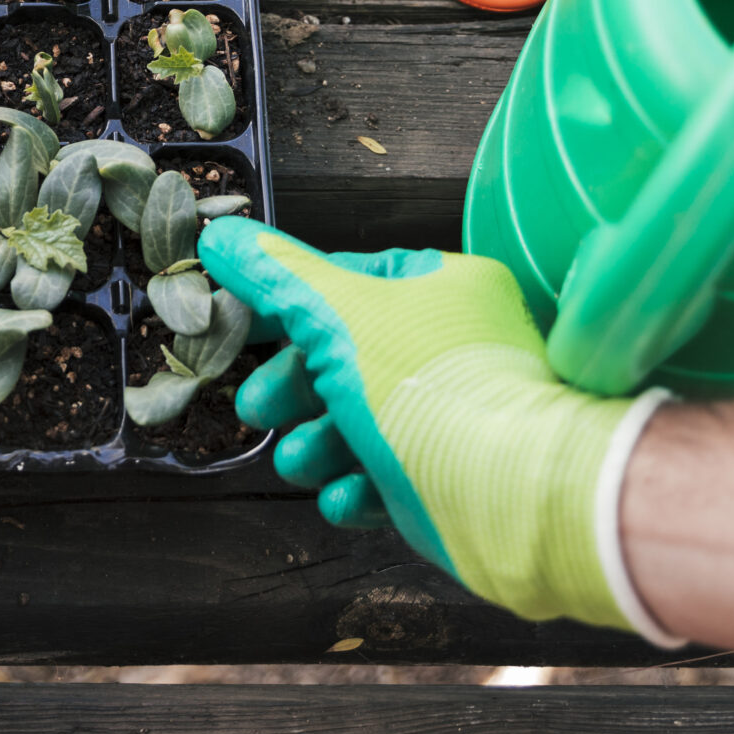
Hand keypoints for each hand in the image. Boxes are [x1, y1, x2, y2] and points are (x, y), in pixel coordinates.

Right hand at [200, 221, 659, 631]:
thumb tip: (221, 236)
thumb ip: (276, 276)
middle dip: (295, 390)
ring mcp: (459, 413)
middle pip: (349, 358)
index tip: (242, 331)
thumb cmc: (430, 387)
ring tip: (300, 462)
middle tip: (257, 410)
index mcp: (443, 289)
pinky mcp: (456, 478)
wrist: (513, 493)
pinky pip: (392, 476)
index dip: (287, 307)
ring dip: (319, 445)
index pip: (349, 284)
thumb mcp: (336, 316)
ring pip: (364, 422)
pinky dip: (359, 488)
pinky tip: (344, 498)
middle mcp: (457, 345)